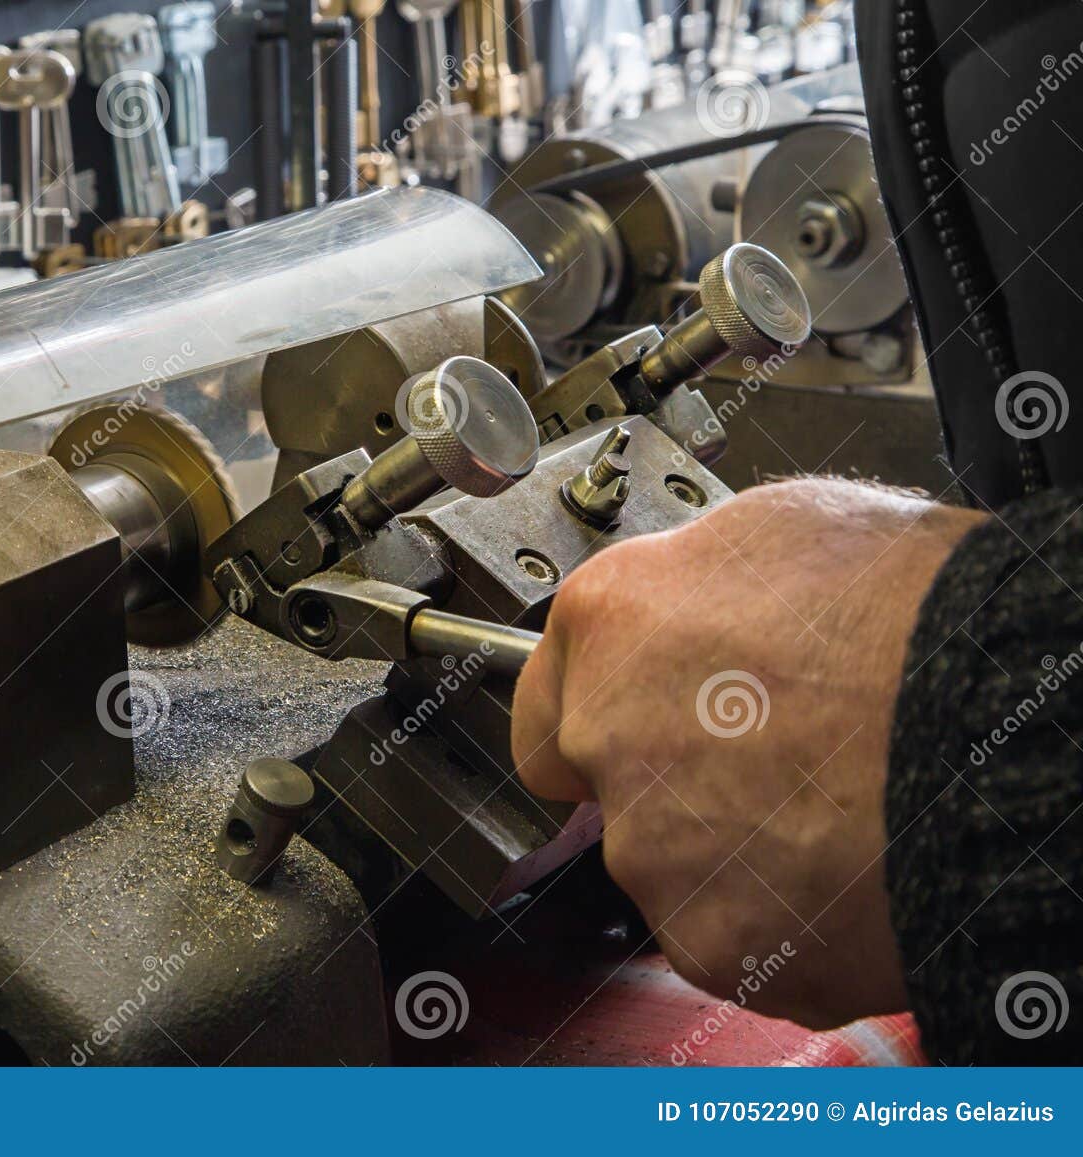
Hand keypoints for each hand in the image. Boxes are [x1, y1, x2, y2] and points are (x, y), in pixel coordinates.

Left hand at [511, 478, 985, 1027]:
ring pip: (672, 867)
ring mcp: (657, 853)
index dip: (604, 707)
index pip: (543, 692)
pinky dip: (778, 917)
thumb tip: (689, 608)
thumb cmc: (927, 618)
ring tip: (831, 805)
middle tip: (774, 756)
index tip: (640, 717)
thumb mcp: (785, 529)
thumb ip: (693, 585)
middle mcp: (607, 739)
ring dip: (729, 850)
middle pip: (610, 783)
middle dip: (673, 776)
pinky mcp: (719, 944)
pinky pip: (733, 936)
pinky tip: (844, 866)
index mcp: (611, 624)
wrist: (1018, 734)